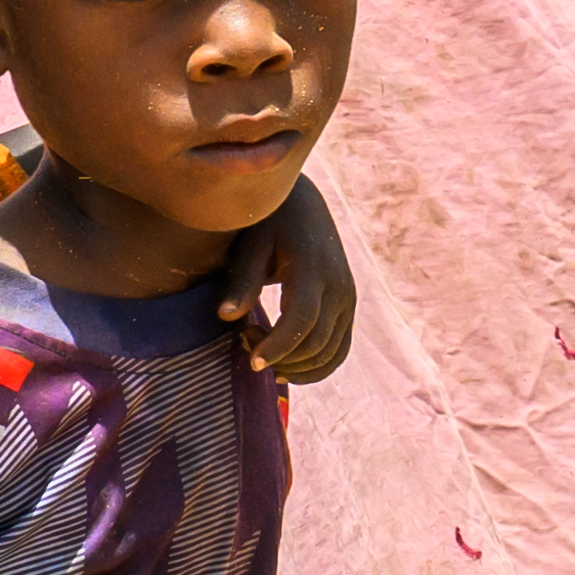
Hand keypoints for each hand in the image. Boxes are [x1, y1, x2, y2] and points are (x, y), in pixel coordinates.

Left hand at [222, 178, 359, 383]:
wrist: (303, 207)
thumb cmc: (269, 223)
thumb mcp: (251, 245)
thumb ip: (243, 280)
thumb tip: (226, 315)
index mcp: (314, 269)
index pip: (302, 319)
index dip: (278, 346)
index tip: (252, 362)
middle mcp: (339, 287)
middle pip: (315, 342)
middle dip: (280, 356)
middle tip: (244, 342)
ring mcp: (347, 300)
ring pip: (329, 353)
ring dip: (296, 366)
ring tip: (261, 353)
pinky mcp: (347, 309)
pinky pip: (338, 351)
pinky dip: (315, 368)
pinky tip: (286, 367)